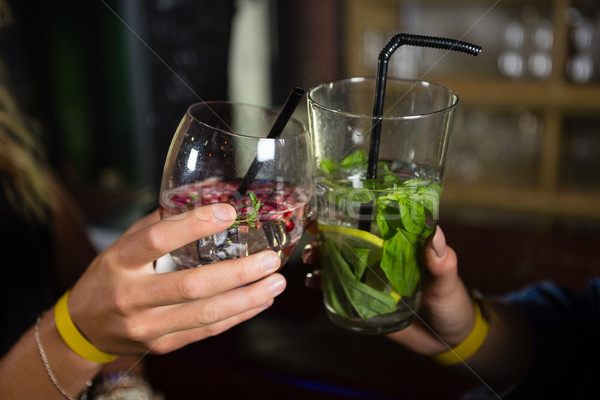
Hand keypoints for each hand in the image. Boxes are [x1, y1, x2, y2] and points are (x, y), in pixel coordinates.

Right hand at [67, 204, 285, 355]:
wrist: (86, 328)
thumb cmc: (110, 277)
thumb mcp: (122, 245)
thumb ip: (161, 224)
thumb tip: (208, 198)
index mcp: (120, 262)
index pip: (158, 240)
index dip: (195, 225)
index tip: (229, 212)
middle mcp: (131, 296)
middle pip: (191, 285)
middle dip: (238, 272)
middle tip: (270, 258)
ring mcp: (147, 325)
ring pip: (206, 314)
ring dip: (248, 298)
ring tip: (276, 283)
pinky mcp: (163, 345)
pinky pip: (207, 330)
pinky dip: (238, 315)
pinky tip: (260, 301)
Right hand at [301, 224, 474, 354]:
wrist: (447, 340)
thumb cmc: (452, 303)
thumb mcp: (447, 281)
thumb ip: (441, 261)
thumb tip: (435, 234)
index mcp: (400, 245)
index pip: (372, 222)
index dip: (349, 213)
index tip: (328, 208)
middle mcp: (381, 257)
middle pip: (347, 240)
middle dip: (325, 235)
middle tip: (311, 236)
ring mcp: (370, 278)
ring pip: (338, 262)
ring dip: (319, 258)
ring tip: (309, 261)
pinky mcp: (363, 300)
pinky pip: (339, 289)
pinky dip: (323, 283)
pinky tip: (312, 283)